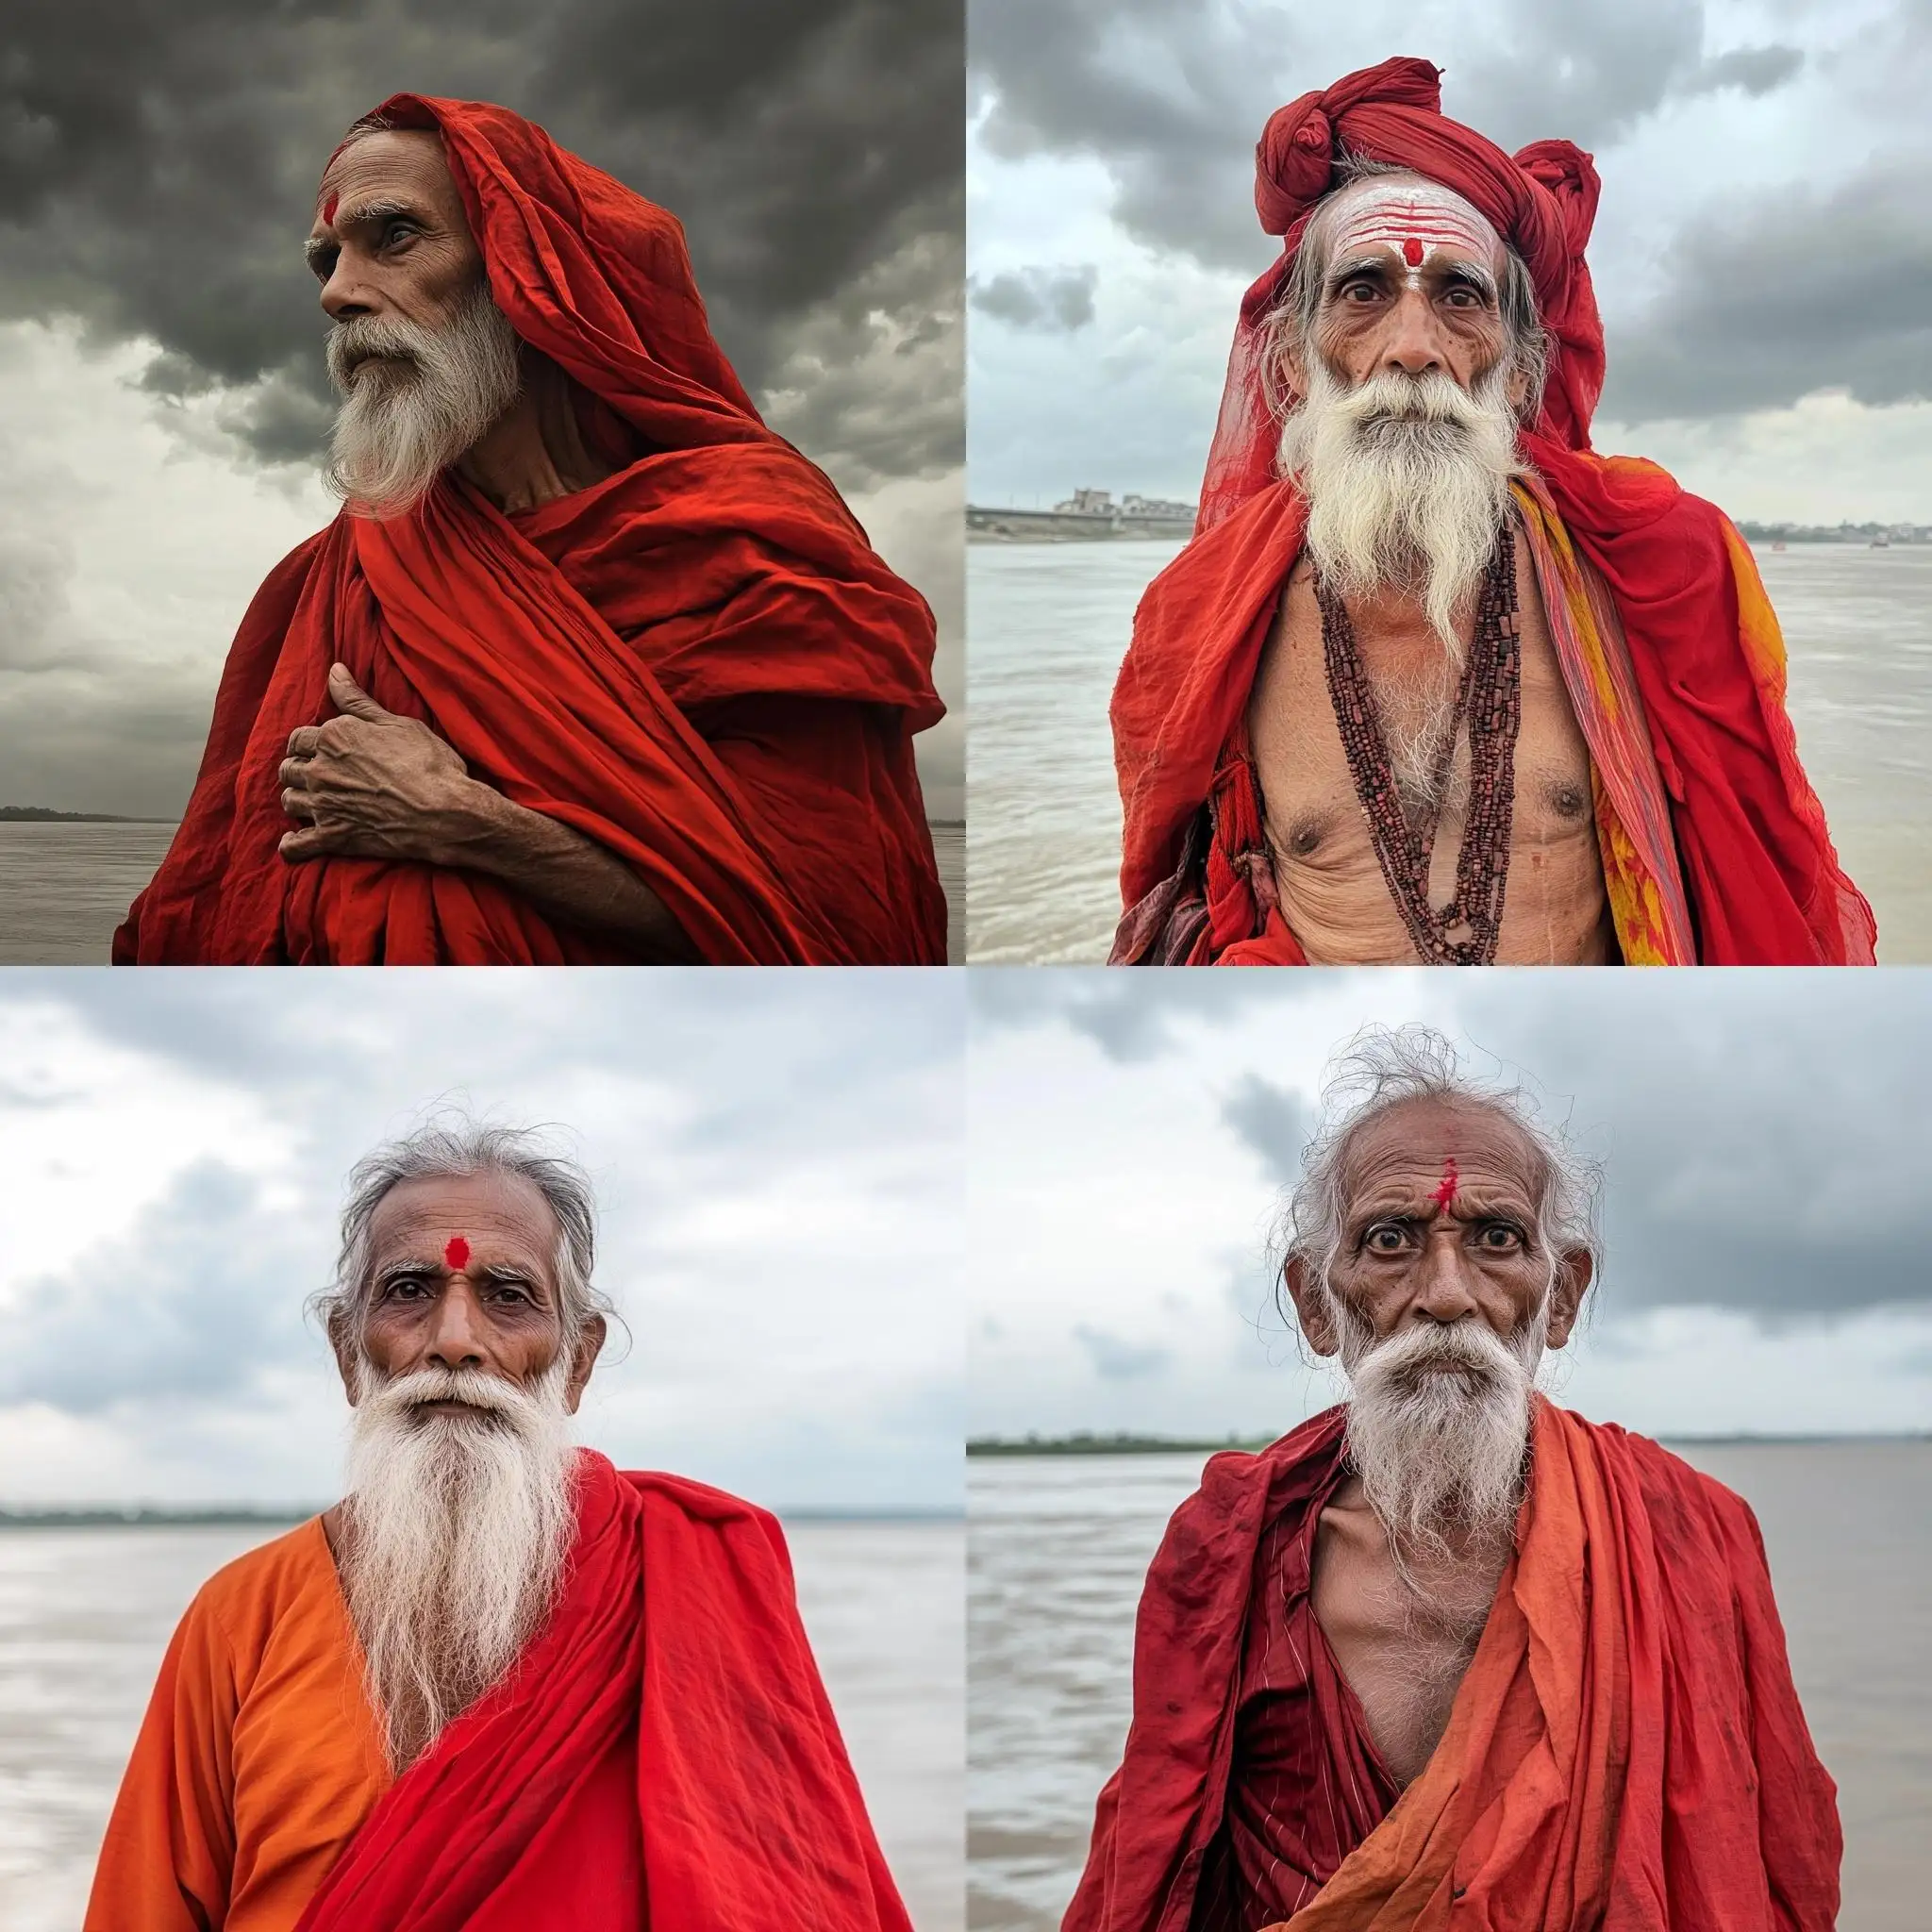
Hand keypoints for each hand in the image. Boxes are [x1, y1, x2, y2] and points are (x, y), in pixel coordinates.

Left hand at [279, 664, 485, 865]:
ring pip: (289, 802)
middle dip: (297, 770)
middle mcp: (321, 769)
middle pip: (288, 768)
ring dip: (296, 800)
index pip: (299, 737)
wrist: (446, 811)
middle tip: (314, 775)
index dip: (307, 743)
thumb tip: (333, 670)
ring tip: (311, 802)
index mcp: (333, 737)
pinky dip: (292, 846)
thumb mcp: (397, 723)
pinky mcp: (334, 837)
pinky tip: (294, 843)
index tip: (318, 749)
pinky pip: (296, 846)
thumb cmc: (428, 763)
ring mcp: (324, 805)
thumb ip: (357, 700)